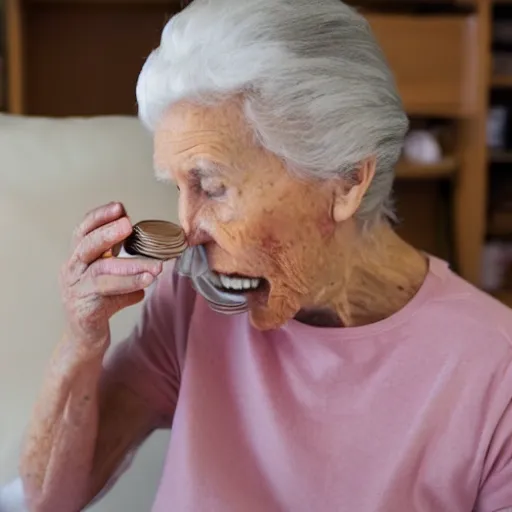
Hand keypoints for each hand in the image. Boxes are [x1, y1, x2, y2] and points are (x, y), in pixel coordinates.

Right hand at [60, 202, 162, 344]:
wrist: (84, 340)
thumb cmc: (99, 306)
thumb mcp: (114, 281)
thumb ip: (128, 267)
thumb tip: (156, 258)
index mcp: (78, 259)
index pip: (83, 232)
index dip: (99, 217)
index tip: (119, 207)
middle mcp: (72, 271)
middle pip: (85, 245)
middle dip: (107, 233)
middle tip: (127, 224)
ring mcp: (76, 290)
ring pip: (102, 271)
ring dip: (131, 265)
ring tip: (156, 264)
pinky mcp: (85, 309)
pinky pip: (108, 293)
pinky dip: (130, 285)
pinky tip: (147, 282)